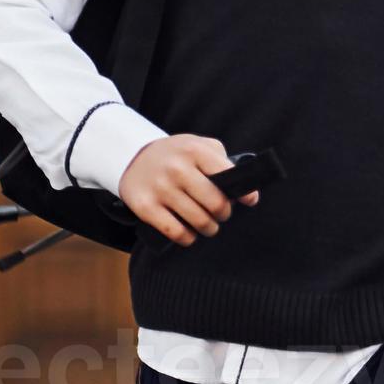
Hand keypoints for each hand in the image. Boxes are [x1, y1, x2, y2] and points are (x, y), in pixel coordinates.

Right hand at [118, 134, 257, 245]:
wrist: (133, 158)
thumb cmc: (176, 156)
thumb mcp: (198, 145)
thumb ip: (223, 162)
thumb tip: (248, 194)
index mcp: (194, 151)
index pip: (228, 175)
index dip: (244, 193)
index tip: (249, 201)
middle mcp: (177, 168)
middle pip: (216, 203)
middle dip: (223, 213)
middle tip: (221, 214)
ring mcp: (160, 187)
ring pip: (198, 220)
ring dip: (208, 228)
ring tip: (208, 226)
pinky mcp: (145, 206)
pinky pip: (175, 232)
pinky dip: (187, 238)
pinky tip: (189, 235)